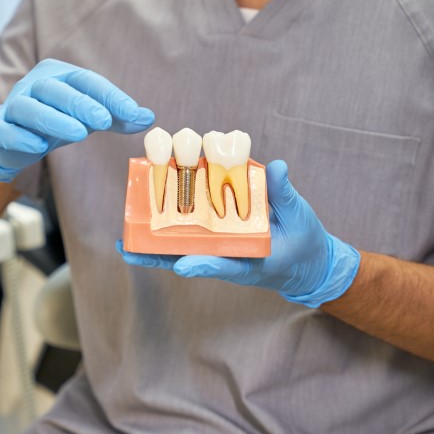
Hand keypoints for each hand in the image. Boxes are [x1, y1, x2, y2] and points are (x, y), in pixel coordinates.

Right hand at [0, 59, 154, 181]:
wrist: (8, 138)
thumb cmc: (54, 121)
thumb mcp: (87, 118)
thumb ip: (117, 117)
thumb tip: (149, 118)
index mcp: (57, 75)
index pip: (86, 80)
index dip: (110, 96)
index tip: (133, 112)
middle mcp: (33, 85)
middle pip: (56, 90)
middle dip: (81, 104)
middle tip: (105, 121)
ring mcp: (12, 106)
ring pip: (30, 108)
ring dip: (54, 120)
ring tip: (79, 134)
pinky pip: (5, 130)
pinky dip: (21, 137)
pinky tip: (38, 147)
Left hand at [117, 160, 360, 307]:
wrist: (306, 260)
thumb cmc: (303, 244)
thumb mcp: (299, 220)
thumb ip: (285, 195)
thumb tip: (277, 167)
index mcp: (246, 260)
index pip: (219, 264)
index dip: (200, 265)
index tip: (182, 266)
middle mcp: (225, 254)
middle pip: (185, 256)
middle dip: (156, 252)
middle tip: (127, 246)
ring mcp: (218, 244)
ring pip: (180, 242)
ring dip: (154, 235)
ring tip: (127, 225)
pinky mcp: (216, 232)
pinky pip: (188, 226)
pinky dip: (169, 215)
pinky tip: (148, 204)